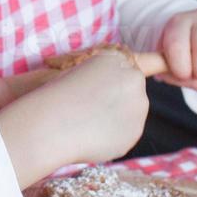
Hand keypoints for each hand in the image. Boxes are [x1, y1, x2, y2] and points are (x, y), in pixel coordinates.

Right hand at [0, 49, 149, 187]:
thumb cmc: (55, 94)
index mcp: (116, 59)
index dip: (133, 73)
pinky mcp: (135, 132)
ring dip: (116, 119)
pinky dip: (113, 137)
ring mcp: (137, 107)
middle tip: (91, 108)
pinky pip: (126, 134)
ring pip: (131, 113)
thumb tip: (115, 82)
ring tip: (88, 123)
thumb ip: (101, 76)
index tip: (137, 77)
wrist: (51, 122)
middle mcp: (133, 79)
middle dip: (119, 100)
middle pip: (133, 90)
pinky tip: (92, 135)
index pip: (144, 61)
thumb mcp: (74, 70)